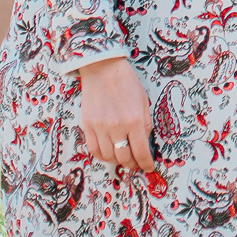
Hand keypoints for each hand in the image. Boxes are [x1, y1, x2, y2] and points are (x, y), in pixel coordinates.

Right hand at [78, 55, 157, 172]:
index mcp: (134, 120)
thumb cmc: (126, 83)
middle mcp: (117, 126)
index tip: (149, 167)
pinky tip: (108, 153)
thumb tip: (145, 143)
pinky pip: (93, 149)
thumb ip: (145, 124)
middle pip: (124, 157)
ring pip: (108, 157)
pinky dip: (102, 156)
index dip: (146, 163)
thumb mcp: (144, 101)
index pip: (141, 151)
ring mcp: (100, 127)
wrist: (102, 68)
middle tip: (136, 164)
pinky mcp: (87, 126)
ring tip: (123, 158)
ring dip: (117, 161)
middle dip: (133, 164)